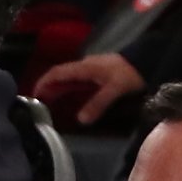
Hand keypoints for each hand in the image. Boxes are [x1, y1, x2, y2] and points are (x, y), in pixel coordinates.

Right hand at [33, 52, 147, 125]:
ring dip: (58, 87)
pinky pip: (77, 79)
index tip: (34, 94)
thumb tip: (81, 120)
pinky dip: (68, 87)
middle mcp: (84, 65)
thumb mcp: (114, 89)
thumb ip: (98, 104)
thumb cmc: (130, 73)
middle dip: (48, 87)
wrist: (146, 60)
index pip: (57, 72)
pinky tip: (69, 96)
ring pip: (68, 77)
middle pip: (60, 75)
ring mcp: (91, 67)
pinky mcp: (97, 71)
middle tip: (39, 102)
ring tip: (50, 101)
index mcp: (84, 67)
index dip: (44, 82)